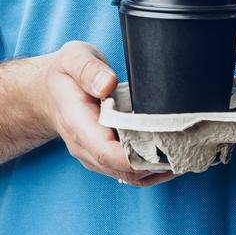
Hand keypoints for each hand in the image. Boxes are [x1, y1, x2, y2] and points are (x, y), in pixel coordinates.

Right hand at [39, 41, 176, 187]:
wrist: (48, 92)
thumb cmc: (64, 74)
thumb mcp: (72, 57)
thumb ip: (88, 68)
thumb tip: (107, 85)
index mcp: (77, 124)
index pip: (106, 152)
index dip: (135, 157)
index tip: (163, 149)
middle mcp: (84, 147)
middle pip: (122, 170)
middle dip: (155, 165)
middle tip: (187, 148)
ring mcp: (94, 157)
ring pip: (129, 176)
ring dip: (156, 169)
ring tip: (185, 152)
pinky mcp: (104, 159)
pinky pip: (129, 173)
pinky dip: (151, 170)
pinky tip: (171, 158)